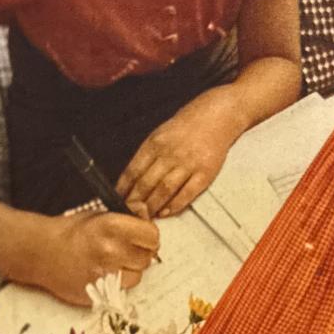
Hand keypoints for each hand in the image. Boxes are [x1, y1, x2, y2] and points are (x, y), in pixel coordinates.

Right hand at [44, 208, 158, 305]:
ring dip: (130, 270)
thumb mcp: (99, 214)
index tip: (141, 236)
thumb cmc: (70, 231)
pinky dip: (119, 282)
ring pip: (138, 276)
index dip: (148, 236)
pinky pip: (123, 289)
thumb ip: (126, 214)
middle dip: (140, 253)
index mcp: (112, 227)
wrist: (41, 252)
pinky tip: (105, 273)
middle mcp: (111, 251)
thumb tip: (145, 213)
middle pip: (147, 258)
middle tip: (126, 249)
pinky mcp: (99, 292)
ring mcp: (105, 274)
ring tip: (113, 262)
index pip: (152, 236)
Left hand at [118, 91, 240, 217]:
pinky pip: (187, 193)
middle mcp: (170, 153)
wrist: (216, 117)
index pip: (133, 171)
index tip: (117, 201)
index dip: (124, 189)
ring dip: (153, 206)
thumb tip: (129, 180)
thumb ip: (146, 155)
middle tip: (130, 214)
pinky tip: (166, 212)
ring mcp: (188, 164)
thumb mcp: (160, 134)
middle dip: (135, 202)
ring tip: (146, 216)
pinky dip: (175, 205)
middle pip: (147, 183)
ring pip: (164, 190)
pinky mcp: (205, 173)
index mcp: (155, 143)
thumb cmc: (185, 127)